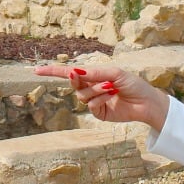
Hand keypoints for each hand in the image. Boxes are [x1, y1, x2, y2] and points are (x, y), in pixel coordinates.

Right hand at [31, 64, 171, 131]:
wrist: (146, 102)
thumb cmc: (133, 84)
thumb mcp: (114, 73)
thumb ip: (95, 73)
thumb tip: (76, 71)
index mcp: (93, 76)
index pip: (69, 73)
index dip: (53, 71)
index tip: (36, 70)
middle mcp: (90, 88)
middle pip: (73, 84)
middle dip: (75, 79)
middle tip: (77, 75)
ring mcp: (93, 101)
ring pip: (82, 95)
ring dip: (95, 89)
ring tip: (110, 88)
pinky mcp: (99, 113)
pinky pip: (91, 105)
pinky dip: (100, 98)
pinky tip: (112, 95)